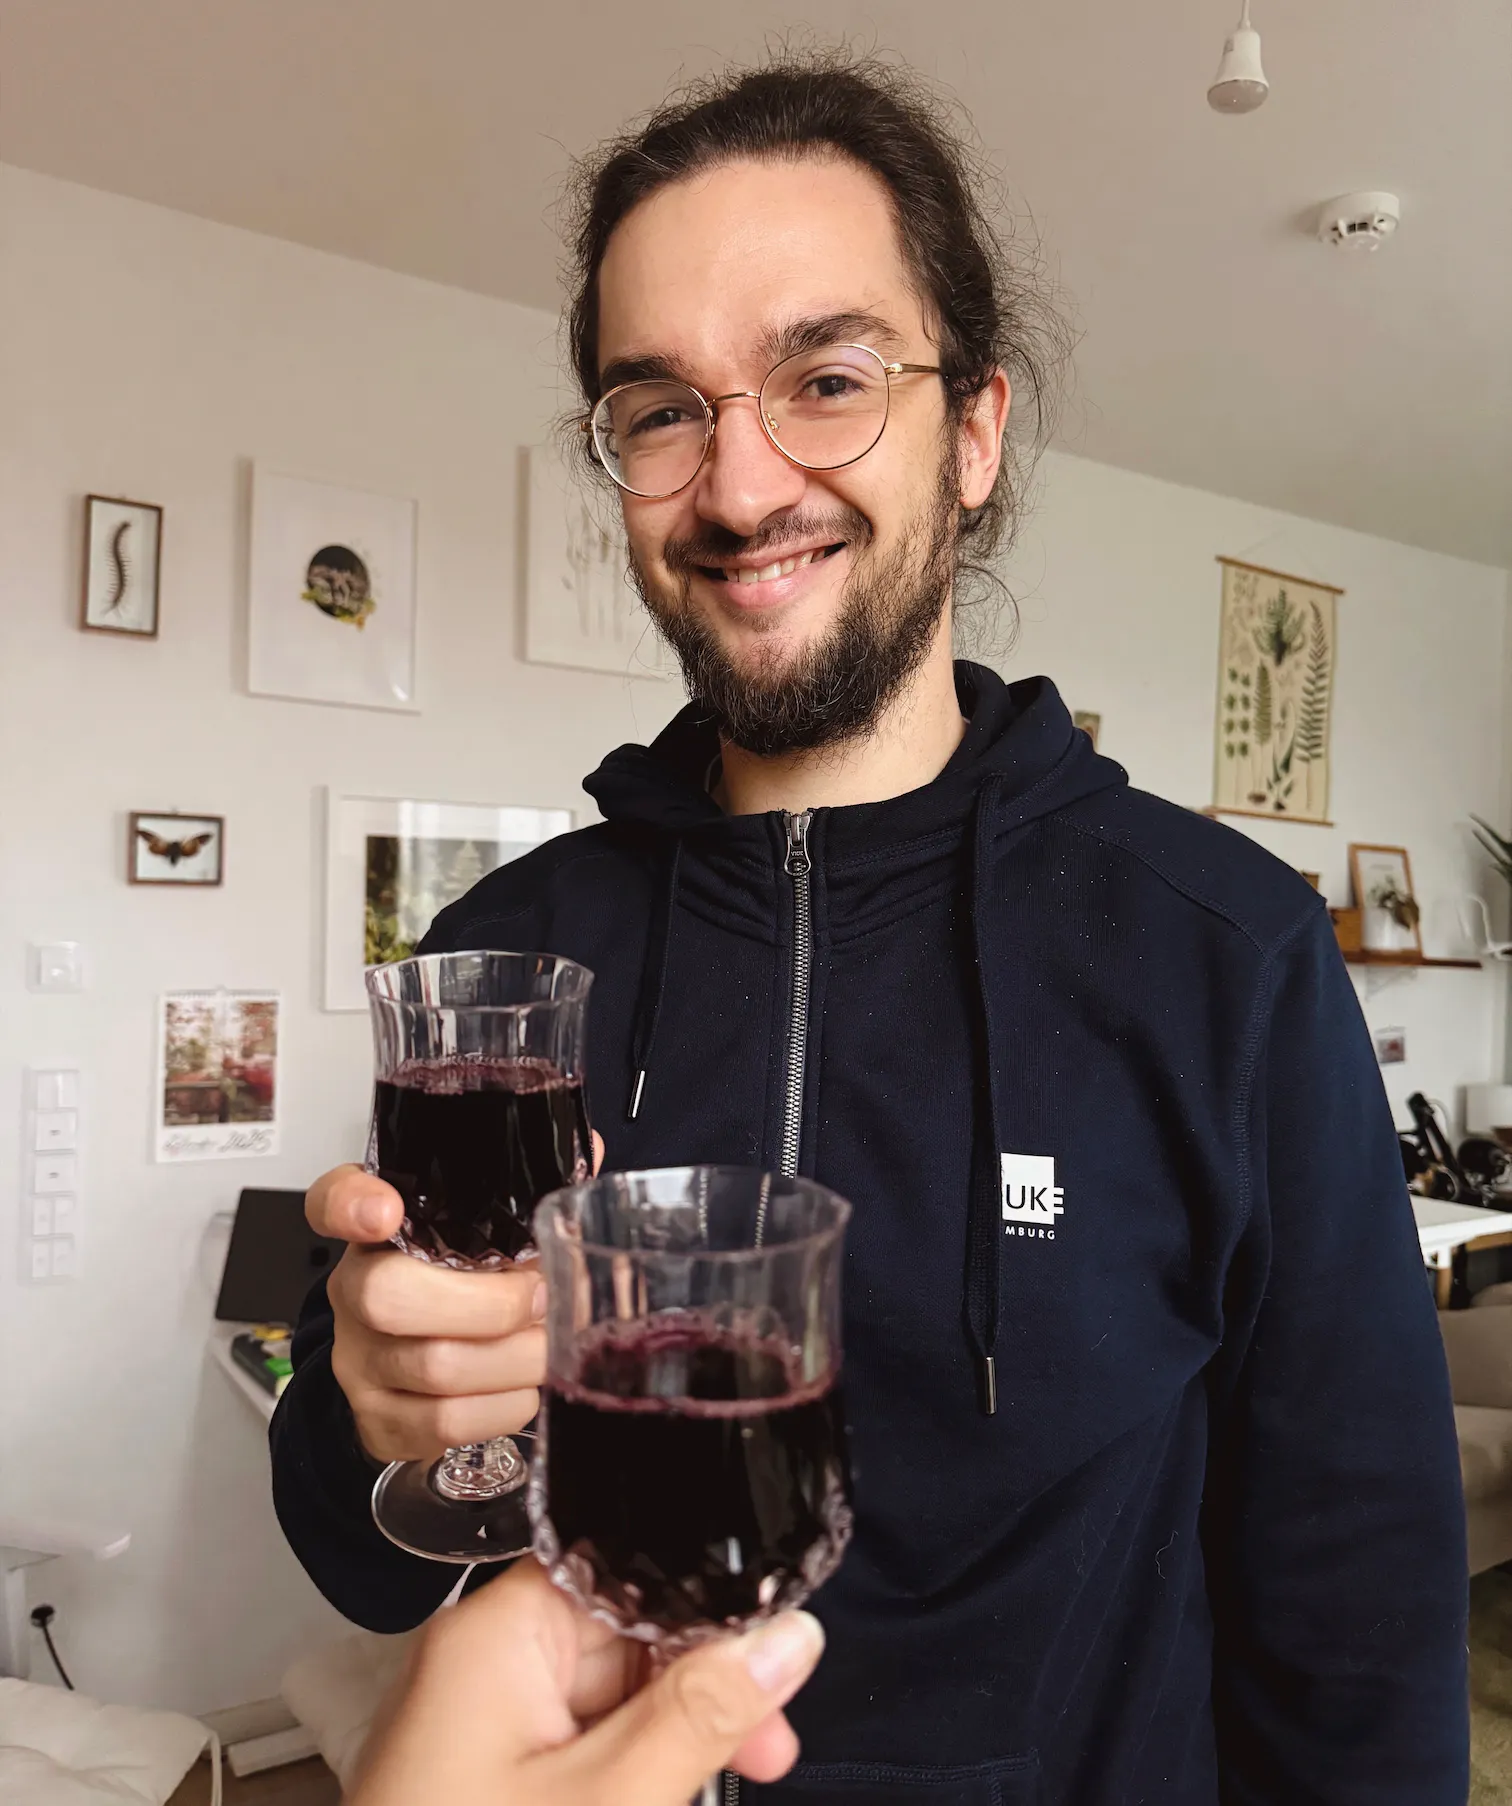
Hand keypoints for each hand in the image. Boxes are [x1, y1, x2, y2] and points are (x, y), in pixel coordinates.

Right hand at [306, 1132, 604, 1461]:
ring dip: (515, 1359)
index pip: (334, 1201)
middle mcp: (355, 1292)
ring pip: (434, 1366)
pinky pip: (443, 1422)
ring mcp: (360, 1360)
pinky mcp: (379, 1419)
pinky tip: (524, 1387)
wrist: (406, 1381)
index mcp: (377, 1232)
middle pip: (390, 1296)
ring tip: (548, 1346)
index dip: (352, 1204)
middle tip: (541, 1299)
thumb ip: (524, 1193)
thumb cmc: (455, 1291)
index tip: (385, 1208)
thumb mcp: (478, 1235)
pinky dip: (503, 1405)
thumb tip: (592, 1150)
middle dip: (490, 1304)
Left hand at [348, 1558, 822, 1805]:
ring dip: (671, 1738)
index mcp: (495, 1635)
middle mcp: (481, 1663)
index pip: (623, 1568)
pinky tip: (660, 1799)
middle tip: (766, 1747)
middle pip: (622, 1634)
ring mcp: (480, 1724)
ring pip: (609, 1697)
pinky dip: (626, 1774)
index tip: (774, 1654)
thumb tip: (788, 1637)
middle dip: (699, 1685)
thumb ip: (701, 1712)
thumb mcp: (611, 1801)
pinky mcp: (485, 1776)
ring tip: (722, 1780)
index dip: (706, 1605)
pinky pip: (576, 1745)